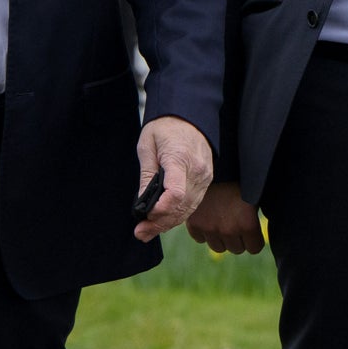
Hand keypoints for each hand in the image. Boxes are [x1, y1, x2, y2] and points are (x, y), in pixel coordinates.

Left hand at [135, 117, 214, 242]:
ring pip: (188, 209)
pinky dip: (178, 214)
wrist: (189, 115)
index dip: (161, 210)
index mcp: (180, 158)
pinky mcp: (206, 180)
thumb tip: (142, 203)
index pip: (175, 194)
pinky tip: (163, 220)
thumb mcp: (147, 145)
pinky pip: (193, 203)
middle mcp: (197, 171)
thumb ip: (146, 175)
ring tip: (147, 231)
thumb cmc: (165, 127)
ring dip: (168, 223)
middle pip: (182, 207)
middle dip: (160, 223)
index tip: (145, 216)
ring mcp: (205, 177)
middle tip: (140, 233)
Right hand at [188, 179, 265, 255]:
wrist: (213, 165)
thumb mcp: (254, 196)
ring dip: (221, 238)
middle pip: (236, 249)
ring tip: (221, 220)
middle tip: (235, 221)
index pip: (255, 248)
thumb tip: (258, 235)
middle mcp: (229, 230)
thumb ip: (256, 218)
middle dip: (238, 238)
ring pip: (218, 247)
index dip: (254, 238)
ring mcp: (210, 229)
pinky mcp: (194, 224)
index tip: (251, 228)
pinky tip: (207, 216)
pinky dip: (204, 231)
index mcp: (248, 224)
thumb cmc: (239, 179)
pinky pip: (200, 239)